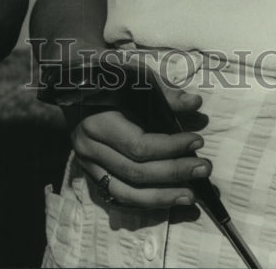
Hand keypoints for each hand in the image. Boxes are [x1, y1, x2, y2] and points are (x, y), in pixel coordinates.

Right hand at [67, 80, 209, 208]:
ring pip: (125, 193)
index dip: (170, 147)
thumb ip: (163, 92)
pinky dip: (145, 202)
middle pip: (134, 172)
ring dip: (161, 197)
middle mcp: (87, 147)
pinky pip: (118, 196)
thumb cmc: (107, 75)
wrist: (71, 78)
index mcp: (96, 120)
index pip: (137, 145)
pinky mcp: (91, 174)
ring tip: (191, 196)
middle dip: (173, 173)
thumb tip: (195, 104)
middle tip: (204, 168)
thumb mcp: (134, 75)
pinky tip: (169, 201)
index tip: (197, 140)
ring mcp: (87, 164)